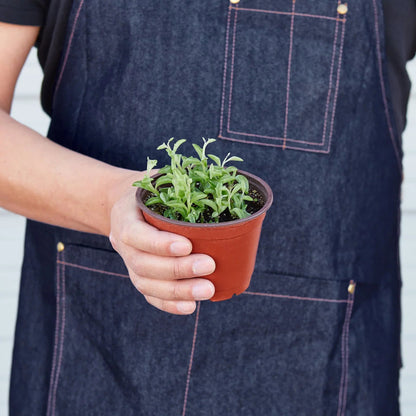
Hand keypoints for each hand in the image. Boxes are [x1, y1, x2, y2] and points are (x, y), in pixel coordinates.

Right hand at [109, 179, 215, 314]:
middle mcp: (122, 244)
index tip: (188, 245)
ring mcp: (129, 263)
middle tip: (209, 265)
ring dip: (178, 291)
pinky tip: (191, 306)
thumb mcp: (156, 179)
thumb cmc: (149, 191)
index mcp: (124, 217)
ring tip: (207, 290)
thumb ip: (177, 182)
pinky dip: (170, 304)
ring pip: (148, 284)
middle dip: (178, 269)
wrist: (125, 206)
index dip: (160, 244)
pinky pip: (151, 296)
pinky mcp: (139, 277)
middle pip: (144, 264)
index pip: (135, 235)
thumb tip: (218, 180)